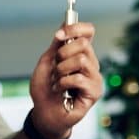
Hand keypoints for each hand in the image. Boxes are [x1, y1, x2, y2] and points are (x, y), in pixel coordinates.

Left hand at [29, 21, 103, 138]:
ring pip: (82, 60)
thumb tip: (64, 26)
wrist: (44, 113)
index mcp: (80, 53)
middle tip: (55, 68)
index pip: (88, 31)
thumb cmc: (45, 90)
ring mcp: (94, 77)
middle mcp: (91, 63)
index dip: (75, 28)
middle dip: (62, 54)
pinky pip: (79, 78)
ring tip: (57, 81)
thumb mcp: (46, 63)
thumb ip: (56, 46)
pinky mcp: (95, 92)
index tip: (58, 36)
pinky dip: (63, 83)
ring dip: (62, 70)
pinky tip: (60, 90)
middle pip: (84, 44)